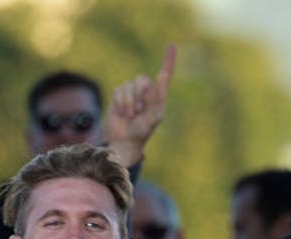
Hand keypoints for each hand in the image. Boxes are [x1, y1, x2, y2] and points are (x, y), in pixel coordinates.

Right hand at [104, 44, 176, 166]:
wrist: (125, 140)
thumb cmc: (143, 131)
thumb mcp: (154, 117)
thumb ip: (154, 99)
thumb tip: (151, 81)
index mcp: (158, 95)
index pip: (165, 74)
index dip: (168, 60)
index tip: (171, 46)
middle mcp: (146, 90)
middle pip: (142, 80)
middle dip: (140, 95)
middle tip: (139, 111)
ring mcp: (132, 92)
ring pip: (129, 85)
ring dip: (130, 102)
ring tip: (131, 115)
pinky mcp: (119, 94)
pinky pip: (119, 90)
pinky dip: (121, 102)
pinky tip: (123, 113)